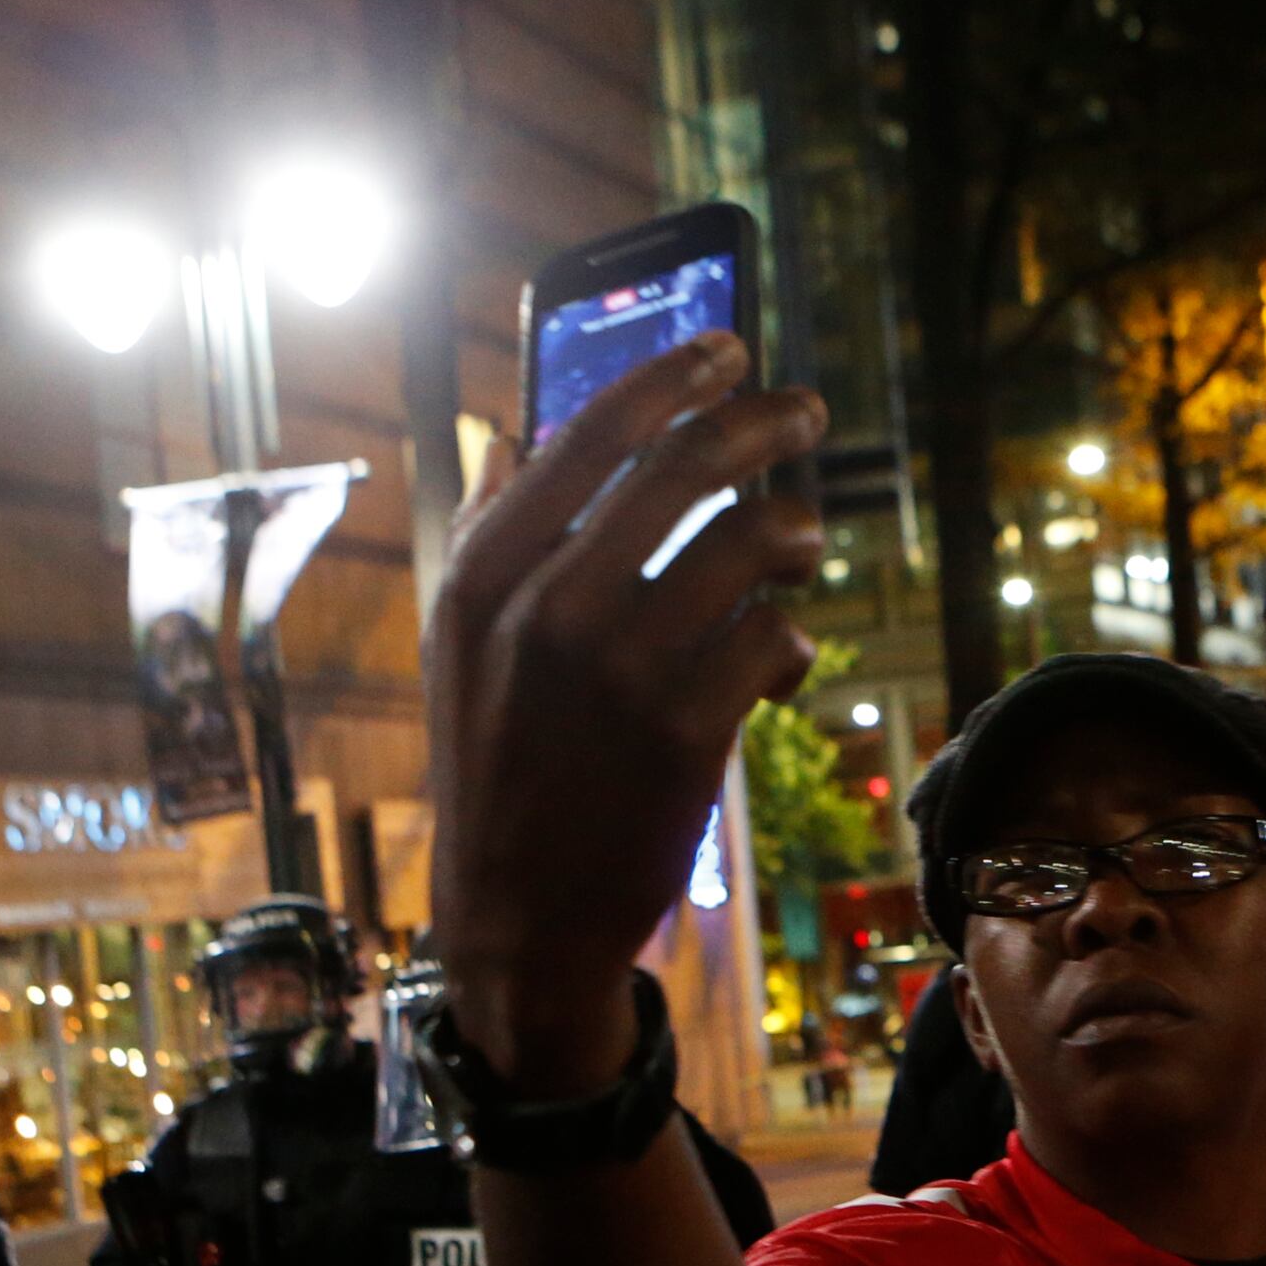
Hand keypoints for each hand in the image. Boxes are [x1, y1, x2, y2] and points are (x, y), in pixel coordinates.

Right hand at [427, 333, 826, 1089]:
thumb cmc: (496, 767)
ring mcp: (623, 666)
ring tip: (798, 542)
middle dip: (766, 423)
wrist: (521, 917)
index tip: (728, 348)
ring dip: (793, 531)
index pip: (592, 435)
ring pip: (750, 545)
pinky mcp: (689, 728)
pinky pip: (775, 638)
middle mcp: (549, 606)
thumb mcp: (458, 647)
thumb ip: (486, 531)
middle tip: (808, 412)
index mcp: (485, 573)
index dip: (673, 378)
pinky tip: (775, 658)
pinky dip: (788, 640)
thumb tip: (502, 426)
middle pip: (687, 469)